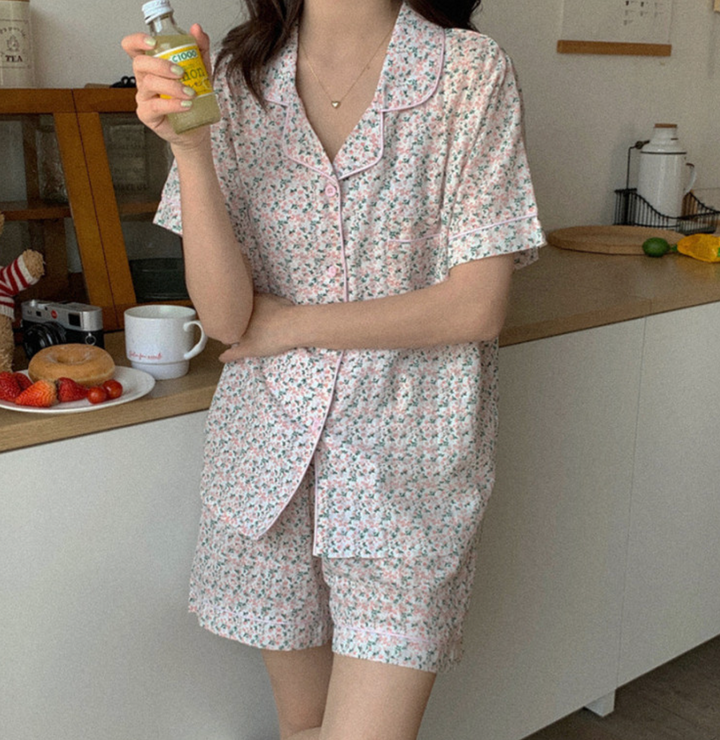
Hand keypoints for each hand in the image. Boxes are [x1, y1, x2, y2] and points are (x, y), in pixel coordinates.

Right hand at [120, 24, 212, 150]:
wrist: (196, 127)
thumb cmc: (193, 97)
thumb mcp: (201, 71)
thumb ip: (200, 49)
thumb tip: (197, 29)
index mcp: (151, 65)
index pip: (132, 47)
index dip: (137, 41)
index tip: (153, 42)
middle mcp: (144, 79)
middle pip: (139, 63)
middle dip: (160, 65)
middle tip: (180, 73)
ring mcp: (143, 97)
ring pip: (149, 84)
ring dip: (171, 87)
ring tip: (191, 93)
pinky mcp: (147, 114)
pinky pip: (155, 106)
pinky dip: (172, 104)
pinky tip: (186, 105)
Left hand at [218, 294, 295, 361]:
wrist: (291, 325)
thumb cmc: (287, 312)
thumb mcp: (274, 299)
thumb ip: (265, 300)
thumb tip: (264, 304)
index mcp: (247, 306)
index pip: (235, 309)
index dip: (235, 314)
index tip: (238, 316)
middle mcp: (241, 320)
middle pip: (229, 323)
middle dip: (231, 326)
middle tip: (234, 328)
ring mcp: (243, 334)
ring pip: (230, 337)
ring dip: (230, 338)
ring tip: (228, 341)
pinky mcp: (247, 348)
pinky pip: (233, 354)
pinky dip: (227, 356)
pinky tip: (223, 358)